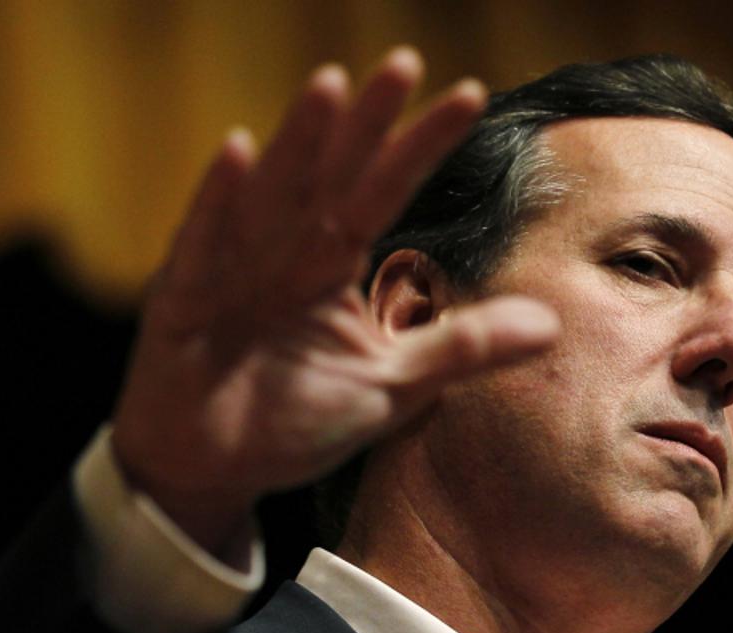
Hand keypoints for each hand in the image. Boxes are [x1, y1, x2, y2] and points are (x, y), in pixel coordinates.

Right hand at [110, 47, 558, 557]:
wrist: (210, 468)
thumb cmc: (293, 417)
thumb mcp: (391, 385)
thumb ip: (460, 347)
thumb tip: (550, 325)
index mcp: (332, 264)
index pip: (385, 193)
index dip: (422, 146)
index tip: (470, 94)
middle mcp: (284, 252)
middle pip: (331, 177)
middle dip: (366, 123)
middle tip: (404, 64)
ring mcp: (232, 267)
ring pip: (272, 195)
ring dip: (299, 143)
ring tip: (330, 85)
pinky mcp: (183, 300)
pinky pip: (203, 245)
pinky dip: (218, 202)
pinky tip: (237, 152)